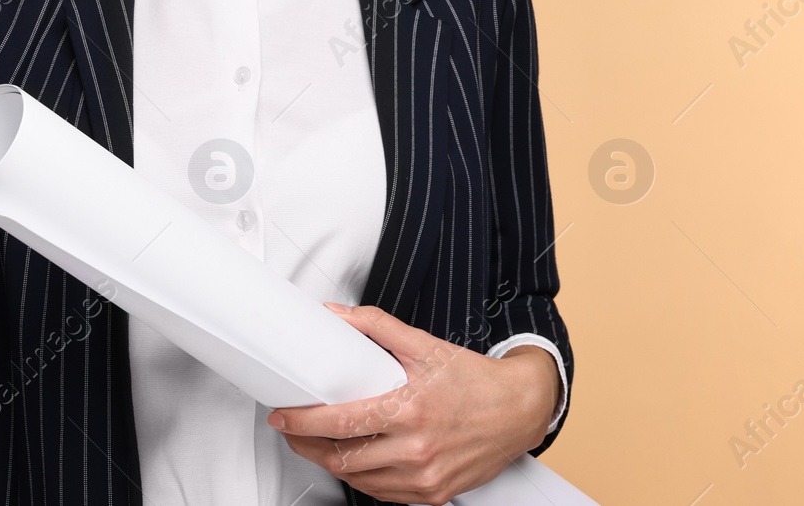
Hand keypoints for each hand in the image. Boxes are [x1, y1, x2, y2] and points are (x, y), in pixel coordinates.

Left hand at [267, 302, 558, 504]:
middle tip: (292, 431)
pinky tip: (355, 461)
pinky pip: (383, 494)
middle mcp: (416, 448)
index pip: (341, 422)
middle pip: (341, 457)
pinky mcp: (433, 494)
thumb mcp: (426, 345)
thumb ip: (377, 328)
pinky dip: (362, 478)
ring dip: (330, 464)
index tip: (283, 416)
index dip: (303, 422)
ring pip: (358, 479)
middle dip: (306, 446)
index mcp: (411, 409)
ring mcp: (425, 476)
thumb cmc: (475, 380)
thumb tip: (337, 316)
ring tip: (317, 445)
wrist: (519, 409)